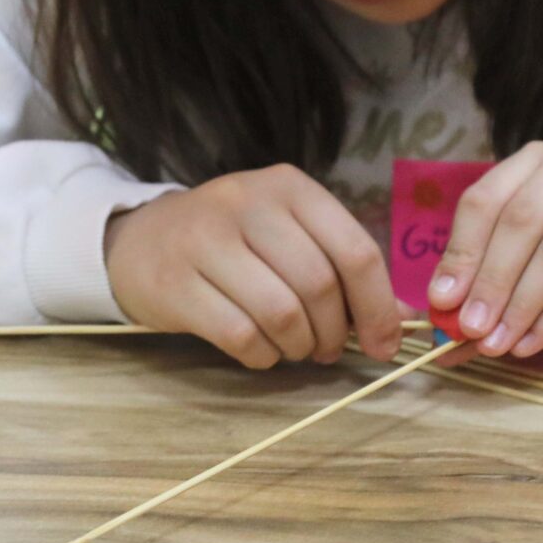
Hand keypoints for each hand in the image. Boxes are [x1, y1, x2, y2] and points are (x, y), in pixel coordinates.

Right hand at [103, 165, 405, 369]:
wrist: (140, 238)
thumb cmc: (230, 240)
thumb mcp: (286, 232)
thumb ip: (341, 265)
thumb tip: (402, 319)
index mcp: (288, 187)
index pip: (354, 251)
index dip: (378, 307)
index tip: (383, 344)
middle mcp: (247, 203)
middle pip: (319, 285)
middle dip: (333, 333)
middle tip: (326, 350)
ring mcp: (205, 240)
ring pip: (280, 312)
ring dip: (298, 346)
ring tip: (293, 348)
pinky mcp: (174, 282)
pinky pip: (239, 334)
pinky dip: (261, 355)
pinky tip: (259, 350)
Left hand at [426, 137, 542, 358]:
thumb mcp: (533, 278)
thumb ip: (489, 292)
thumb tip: (439, 327)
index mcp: (539, 160)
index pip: (485, 200)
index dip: (460, 252)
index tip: (441, 301)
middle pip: (518, 222)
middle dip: (489, 281)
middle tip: (468, 330)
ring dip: (520, 304)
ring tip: (497, 344)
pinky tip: (532, 342)